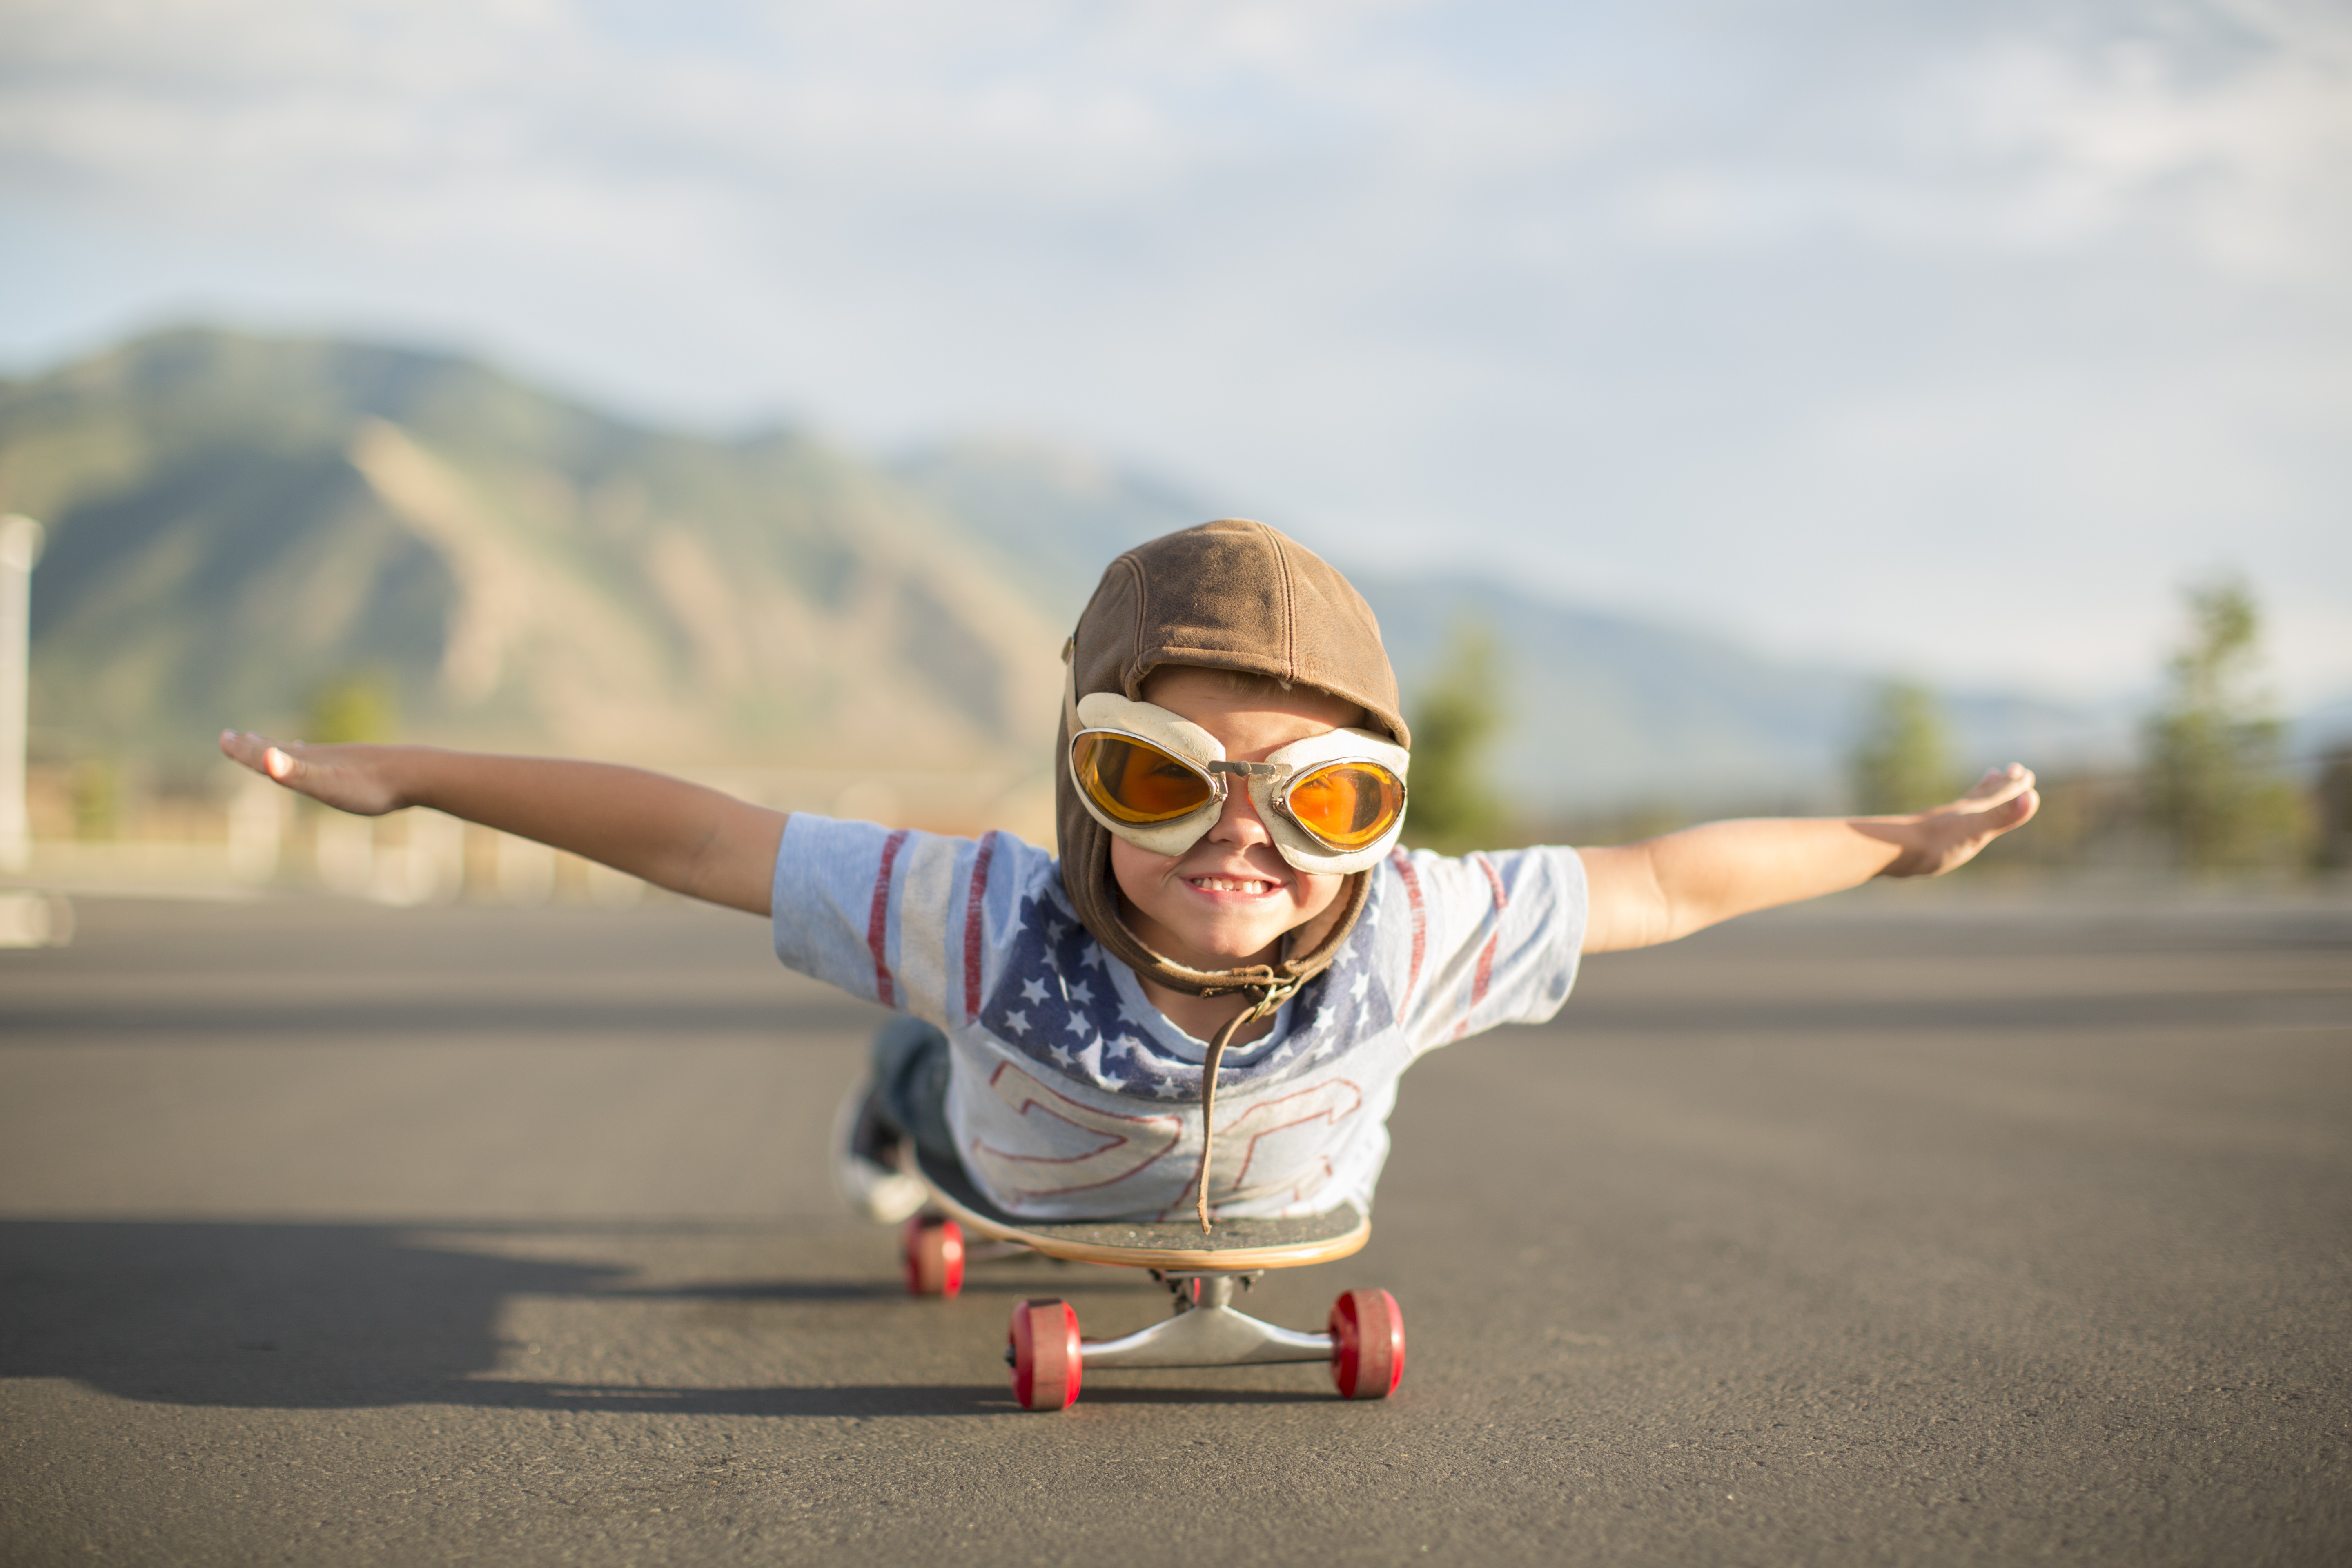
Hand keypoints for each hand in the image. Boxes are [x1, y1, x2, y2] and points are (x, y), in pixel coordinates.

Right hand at [219, 730, 409, 816]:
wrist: (415, 775)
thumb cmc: (369, 786)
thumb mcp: (327, 784)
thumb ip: (296, 773)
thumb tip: (267, 759)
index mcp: (307, 761)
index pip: (267, 754)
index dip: (243, 750)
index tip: (223, 738)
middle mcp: (321, 756)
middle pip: (281, 750)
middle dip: (257, 746)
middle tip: (236, 736)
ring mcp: (341, 760)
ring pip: (306, 754)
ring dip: (285, 751)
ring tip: (276, 746)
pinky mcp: (361, 768)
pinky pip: (333, 763)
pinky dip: (321, 761)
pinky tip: (328, 763)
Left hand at [1878, 764, 2039, 877]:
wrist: (1890, 850)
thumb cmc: (1935, 843)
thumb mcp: (1975, 830)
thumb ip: (2002, 815)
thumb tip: (2032, 796)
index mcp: (1973, 811)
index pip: (1998, 795)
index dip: (2014, 786)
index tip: (2023, 772)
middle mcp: (1958, 813)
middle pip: (1984, 794)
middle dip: (2000, 784)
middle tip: (2008, 770)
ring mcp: (1941, 822)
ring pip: (1966, 803)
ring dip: (1980, 793)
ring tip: (1985, 784)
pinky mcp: (1926, 836)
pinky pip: (1949, 821)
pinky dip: (1958, 814)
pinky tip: (1951, 819)